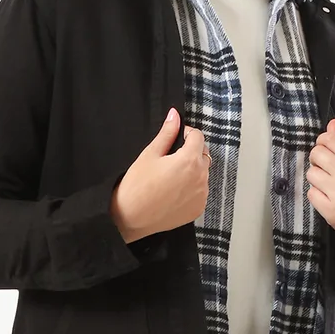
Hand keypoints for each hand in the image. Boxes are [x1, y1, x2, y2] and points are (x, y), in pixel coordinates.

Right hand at [110, 107, 210, 241]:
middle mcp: (201, 178)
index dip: (187, 133)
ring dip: (192, 170)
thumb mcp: (150, 154)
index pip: (198, 136)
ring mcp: (202, 195)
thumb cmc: (137, 185)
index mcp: (190, 160)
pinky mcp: (198, 209)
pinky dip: (192, 188)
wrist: (131, 218)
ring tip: (171, 177)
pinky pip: (200, 191)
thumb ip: (167, 133)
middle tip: (171, 158)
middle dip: (191, 151)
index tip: (176, 138)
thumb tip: (175, 115)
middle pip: (203, 155)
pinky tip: (174, 191)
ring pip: (203, 174)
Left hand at [305, 117, 334, 268]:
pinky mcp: (330, 211)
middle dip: (319, 161)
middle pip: (316, 154)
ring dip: (317, 179)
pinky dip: (317, 196)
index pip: (329, 139)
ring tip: (331, 187)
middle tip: (329, 171)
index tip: (327, 150)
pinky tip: (329, 199)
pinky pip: (311, 193)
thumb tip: (332, 124)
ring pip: (311, 174)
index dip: (324, 143)